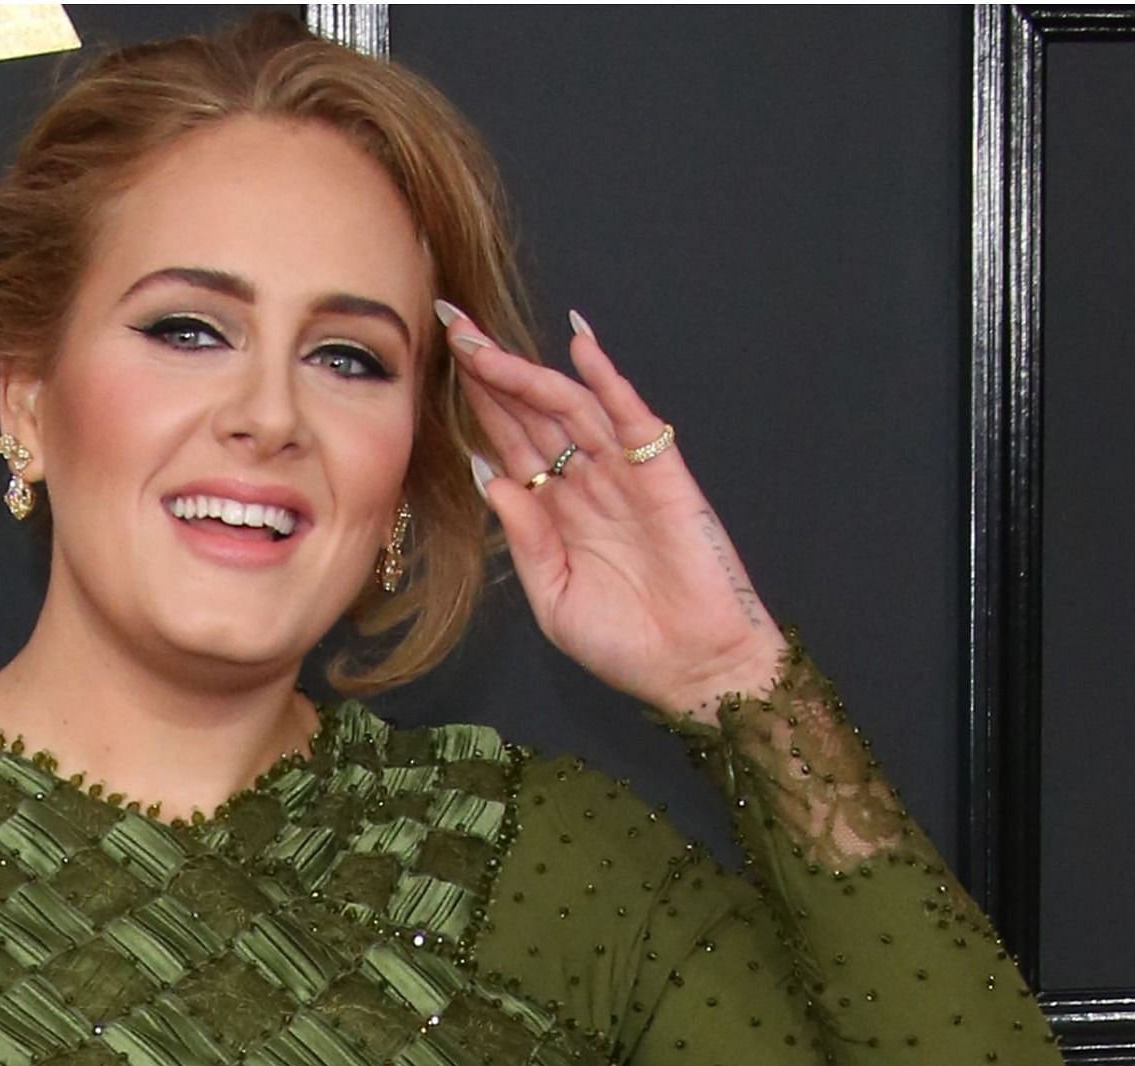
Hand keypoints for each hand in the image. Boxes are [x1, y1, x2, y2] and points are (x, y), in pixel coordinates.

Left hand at [440, 302, 788, 723]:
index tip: (440, 364)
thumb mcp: (552, 597)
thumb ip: (524, 538)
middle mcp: (585, 482)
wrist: (694, 670)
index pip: (509, 442)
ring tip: (485, 343)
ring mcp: (623, 474)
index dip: (477, 403)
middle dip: (491, 370)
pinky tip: (580, 345)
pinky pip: (631, 417)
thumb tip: (490, 477)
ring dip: (528, 372)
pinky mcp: (662, 475)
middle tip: (451, 326)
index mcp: (555, 511)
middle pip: (532, 413)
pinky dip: (607, 379)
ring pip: (569, 408)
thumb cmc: (624, 644)